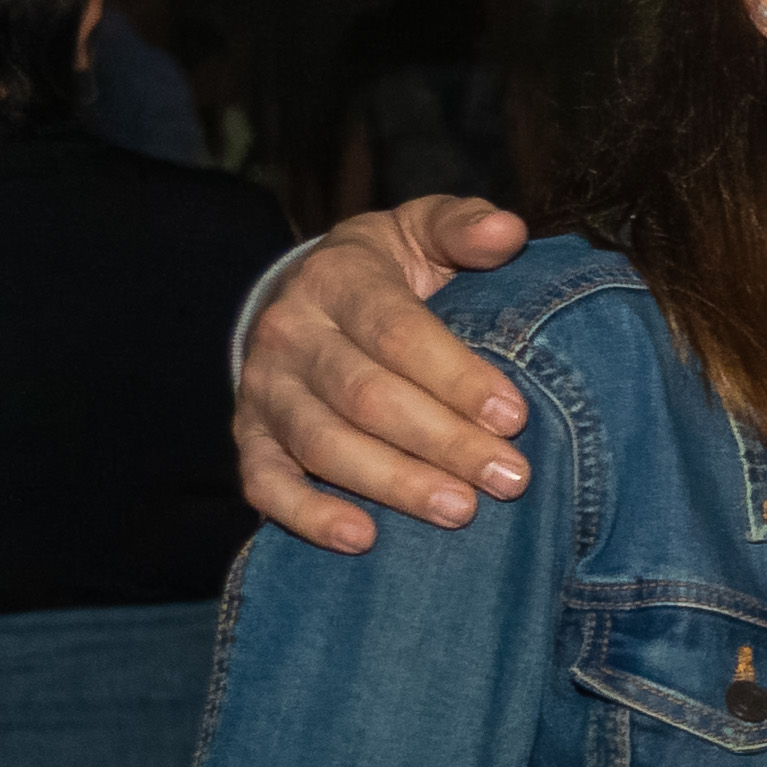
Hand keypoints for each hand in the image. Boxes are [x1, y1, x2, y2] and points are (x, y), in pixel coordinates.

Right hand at [238, 198, 534, 551]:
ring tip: (460, 512)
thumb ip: (463, 227)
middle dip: (442, 441)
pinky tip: (362, 539)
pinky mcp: (251, 437)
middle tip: (510, 479)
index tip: (516, 416)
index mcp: (337, 278)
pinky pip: (265, 482)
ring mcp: (264, 390)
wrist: (312, 296)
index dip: (455, 376)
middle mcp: (290, 334)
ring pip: (322, 444)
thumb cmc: (393, 271)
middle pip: (365, 396)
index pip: (396, 331)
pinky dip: (307, 515)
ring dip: (393, 483)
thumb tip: (508, 231)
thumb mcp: (423, 231)